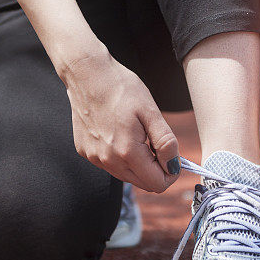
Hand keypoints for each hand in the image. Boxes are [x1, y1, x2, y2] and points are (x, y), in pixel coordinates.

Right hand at [59, 47, 179, 192]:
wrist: (87, 74)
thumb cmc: (122, 88)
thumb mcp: (151, 112)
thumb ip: (166, 143)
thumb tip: (174, 167)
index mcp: (127, 152)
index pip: (157, 184)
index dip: (171, 173)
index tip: (173, 156)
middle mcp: (108, 161)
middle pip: (143, 184)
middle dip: (156, 169)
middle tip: (157, 143)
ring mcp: (94, 158)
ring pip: (127, 176)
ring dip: (139, 164)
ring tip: (138, 135)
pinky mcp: (86, 152)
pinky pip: (111, 165)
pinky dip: (121, 156)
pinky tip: (119, 133)